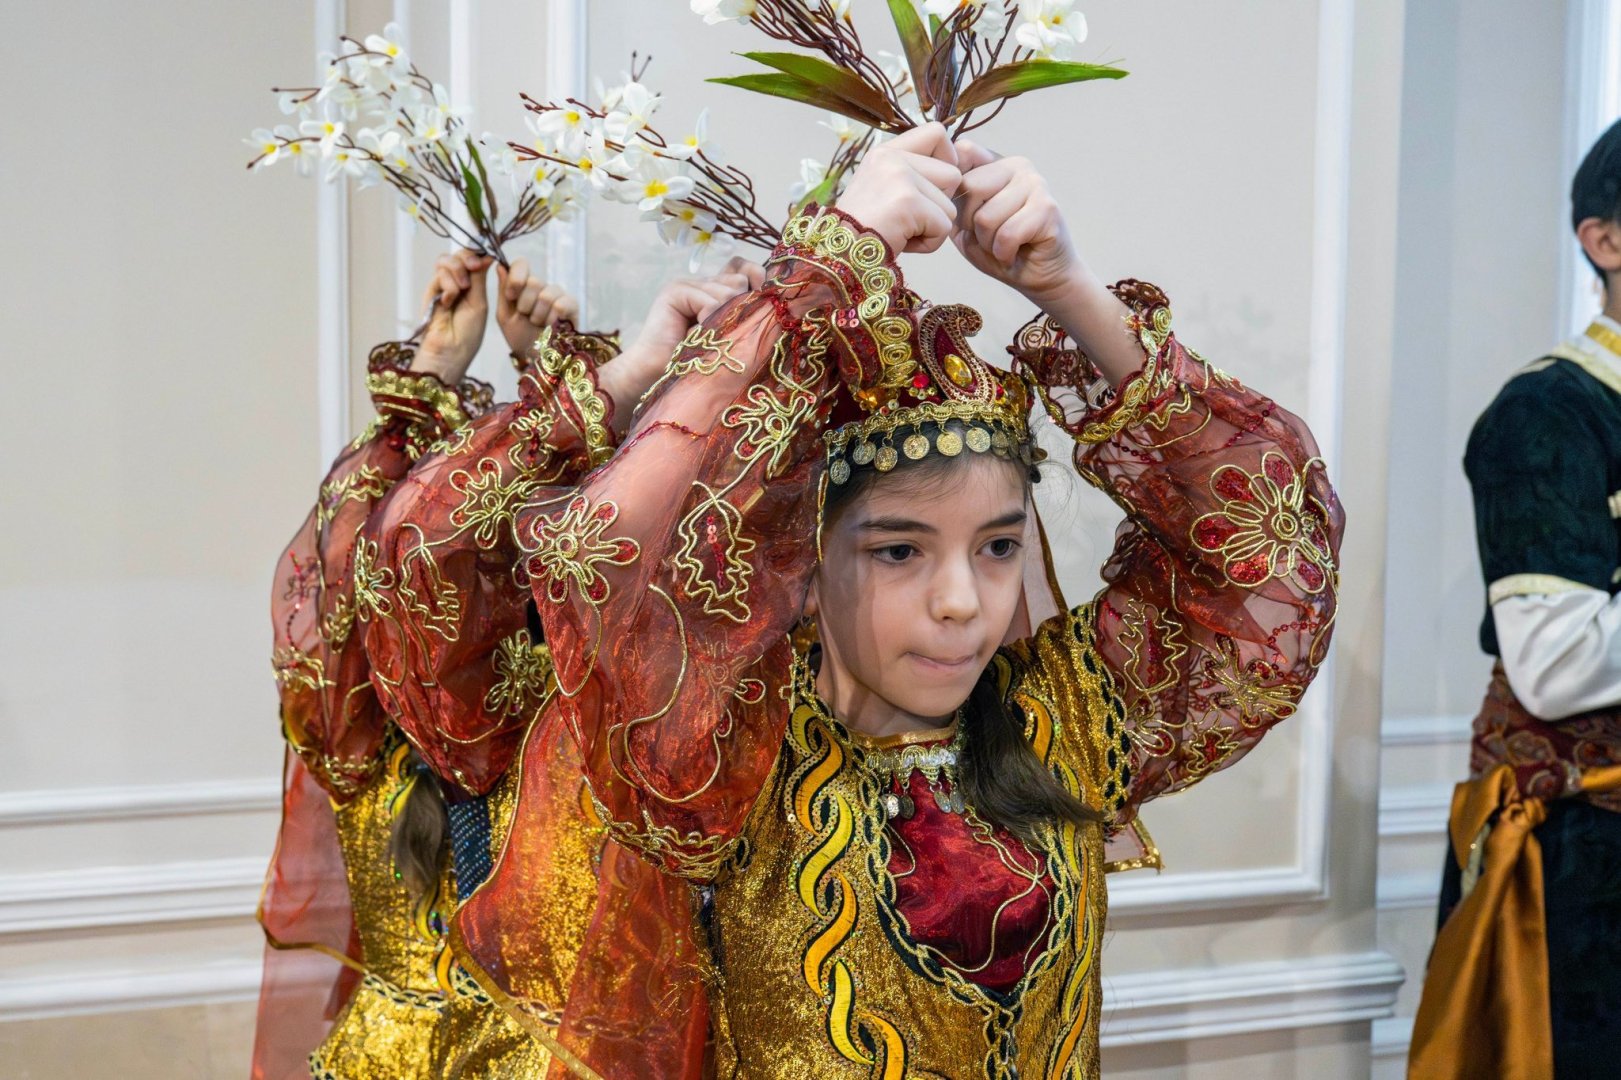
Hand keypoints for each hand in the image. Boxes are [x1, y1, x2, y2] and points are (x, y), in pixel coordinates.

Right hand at [410, 249, 492, 383]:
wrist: (450, 351)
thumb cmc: (468, 333)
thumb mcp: (479, 301)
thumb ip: (479, 277)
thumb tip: (487, 254)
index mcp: (472, 285)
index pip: (472, 258)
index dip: (478, 252)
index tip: (488, 254)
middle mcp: (456, 282)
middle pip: (458, 254)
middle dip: (467, 257)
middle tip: (474, 267)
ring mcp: (442, 285)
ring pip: (446, 260)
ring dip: (457, 271)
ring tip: (461, 290)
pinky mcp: (430, 290)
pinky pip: (439, 275)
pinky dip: (448, 285)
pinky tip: (449, 302)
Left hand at [497, 257, 580, 357]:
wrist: (535, 358)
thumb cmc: (519, 336)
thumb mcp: (505, 315)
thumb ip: (503, 291)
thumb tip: (500, 265)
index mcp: (524, 285)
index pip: (522, 264)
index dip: (516, 278)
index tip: (511, 296)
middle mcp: (542, 286)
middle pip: (534, 281)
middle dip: (526, 304)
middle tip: (526, 317)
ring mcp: (558, 294)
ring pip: (547, 294)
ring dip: (538, 315)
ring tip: (538, 324)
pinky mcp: (572, 305)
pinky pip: (560, 305)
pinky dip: (551, 319)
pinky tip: (551, 326)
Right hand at [598, 258, 765, 429]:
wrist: (655, 374)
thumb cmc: (695, 363)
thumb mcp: (729, 335)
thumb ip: (744, 312)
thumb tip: (770, 295)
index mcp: (714, 290)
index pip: (742, 267)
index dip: (755, 278)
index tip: (759, 300)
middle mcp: (701, 282)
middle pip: (739, 279)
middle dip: (739, 307)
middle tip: (721, 331)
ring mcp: (687, 283)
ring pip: (729, 290)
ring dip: (723, 319)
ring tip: (705, 336)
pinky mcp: (676, 291)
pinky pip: (710, 300)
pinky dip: (709, 320)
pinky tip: (694, 334)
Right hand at [835, 122, 960, 254]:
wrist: (837, 255)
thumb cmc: (862, 231)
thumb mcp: (882, 189)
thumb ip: (913, 175)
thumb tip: (955, 172)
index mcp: (886, 152)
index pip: (937, 132)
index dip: (948, 158)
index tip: (933, 184)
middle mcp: (892, 158)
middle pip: (952, 174)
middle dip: (939, 204)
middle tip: (909, 219)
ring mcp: (900, 177)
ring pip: (950, 205)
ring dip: (933, 227)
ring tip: (903, 232)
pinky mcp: (908, 202)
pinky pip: (944, 226)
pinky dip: (929, 243)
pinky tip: (903, 243)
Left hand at [951, 141, 1078, 305]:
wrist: (1038, 276)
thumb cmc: (999, 248)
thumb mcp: (964, 223)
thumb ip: (951, 199)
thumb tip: (938, 180)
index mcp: (995, 163)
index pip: (963, 152)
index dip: (953, 186)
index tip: (962, 213)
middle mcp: (1017, 166)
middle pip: (970, 187)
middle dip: (970, 223)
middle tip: (987, 236)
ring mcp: (1035, 183)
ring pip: (986, 216)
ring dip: (988, 242)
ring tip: (1003, 245)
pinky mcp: (1047, 208)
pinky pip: (1007, 234)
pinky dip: (1004, 252)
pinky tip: (1014, 252)